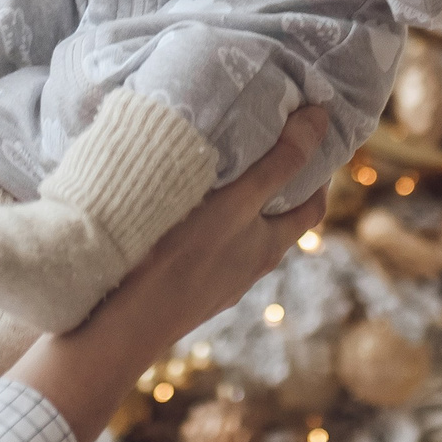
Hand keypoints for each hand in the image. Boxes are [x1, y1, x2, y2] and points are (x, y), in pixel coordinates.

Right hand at [8, 107, 331, 441]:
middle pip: (272, 221)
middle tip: (259, 144)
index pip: (311, 208)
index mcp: (268, 248)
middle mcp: (246, 269)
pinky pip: (198, 247)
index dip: (319, 176)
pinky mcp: (178, 288)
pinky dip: (198, 222)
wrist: (122, 323)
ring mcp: (212, 283)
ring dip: (231, 204)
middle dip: (272, 185)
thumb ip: (277, 164)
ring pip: (233, 235)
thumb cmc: (180, 260)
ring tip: (213, 168)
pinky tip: (172, 206)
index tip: (311, 141)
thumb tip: (320, 118)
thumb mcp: (236, 203)